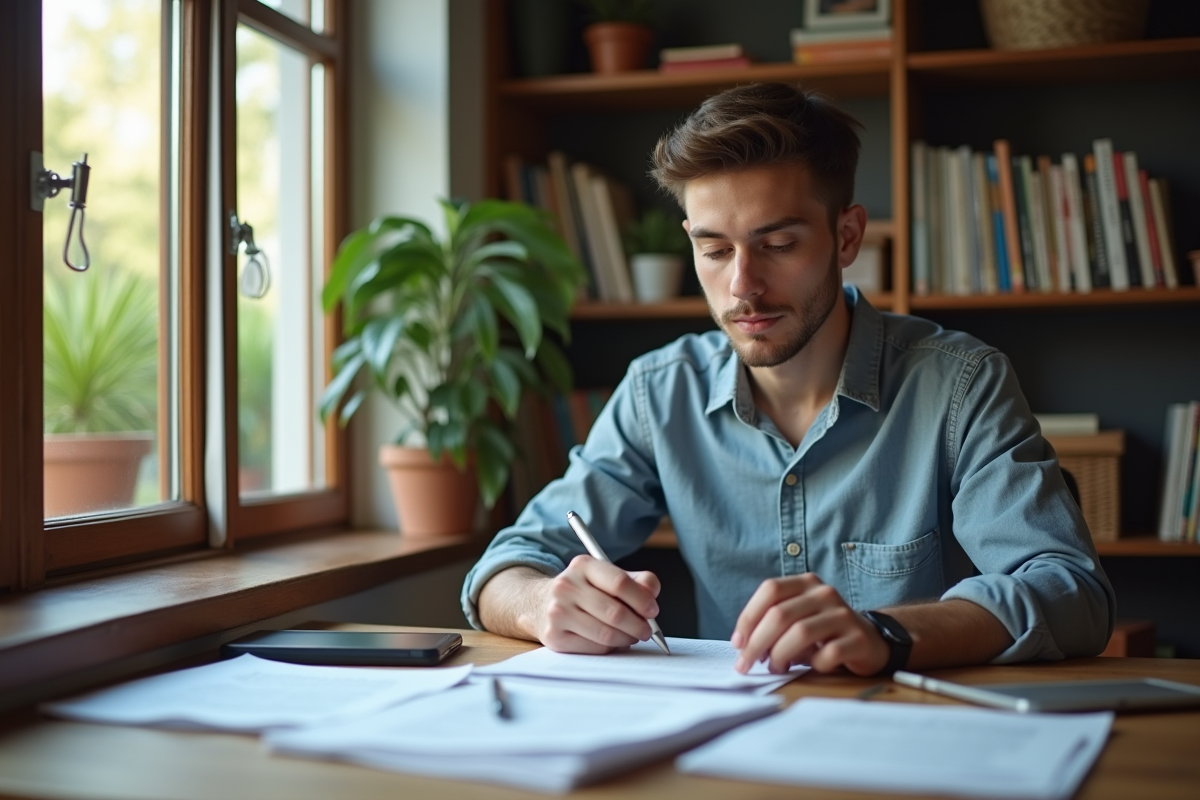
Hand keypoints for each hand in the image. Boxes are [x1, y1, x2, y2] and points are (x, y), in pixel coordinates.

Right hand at [534, 555, 660, 653]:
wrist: (540, 603)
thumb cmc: (584, 591)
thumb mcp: (607, 576)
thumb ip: (637, 582)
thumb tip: (651, 597)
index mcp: (583, 565)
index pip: (619, 582)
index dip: (642, 599)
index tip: (653, 610)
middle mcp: (566, 586)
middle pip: (615, 612)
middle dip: (639, 625)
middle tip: (648, 631)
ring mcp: (557, 612)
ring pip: (606, 634)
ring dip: (627, 639)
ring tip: (632, 636)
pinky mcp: (554, 636)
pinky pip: (594, 648)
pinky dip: (610, 647)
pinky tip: (612, 641)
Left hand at [731, 573, 887, 675]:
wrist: (869, 640)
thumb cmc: (822, 631)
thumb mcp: (797, 617)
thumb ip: (771, 623)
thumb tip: (742, 646)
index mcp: (806, 582)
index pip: (770, 590)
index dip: (748, 617)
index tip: (737, 643)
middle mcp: (824, 593)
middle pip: (780, 614)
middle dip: (757, 643)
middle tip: (746, 664)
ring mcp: (843, 614)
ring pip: (800, 633)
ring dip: (780, 655)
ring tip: (775, 668)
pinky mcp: (858, 639)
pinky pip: (827, 653)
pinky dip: (813, 664)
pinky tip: (811, 667)